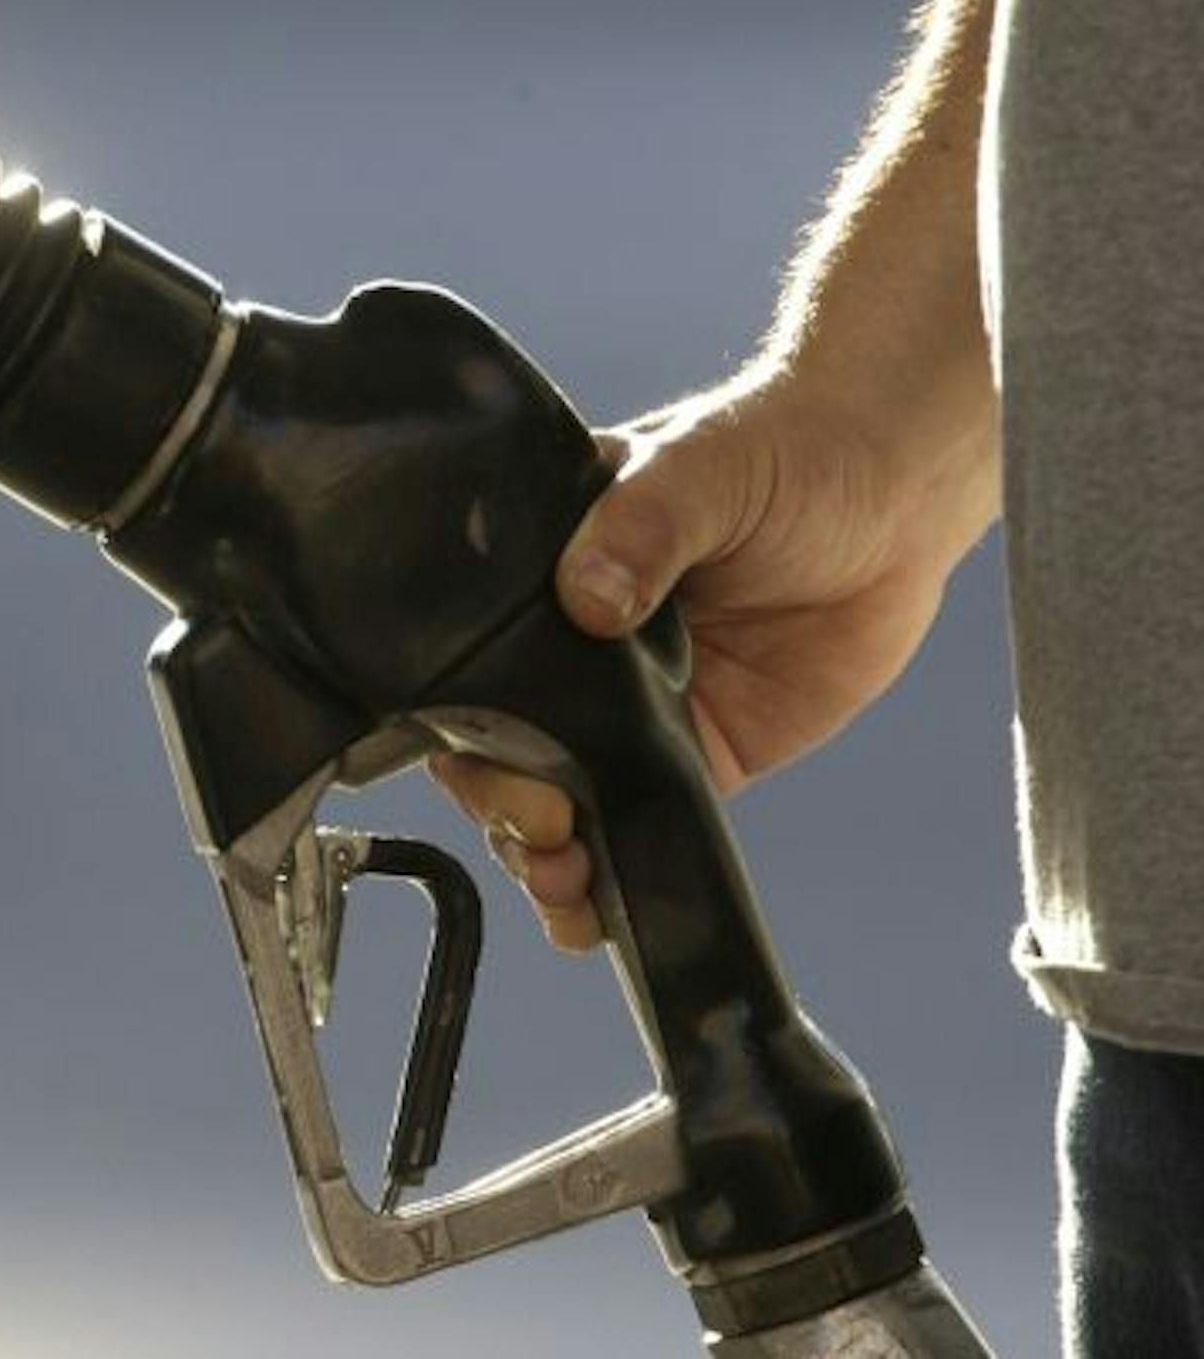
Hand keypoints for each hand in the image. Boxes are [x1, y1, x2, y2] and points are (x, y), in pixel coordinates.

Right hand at [430, 370, 989, 950]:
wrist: (897, 484)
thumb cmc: (781, 447)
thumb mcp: (700, 468)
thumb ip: (642, 528)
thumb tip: (587, 595)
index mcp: (540, 576)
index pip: (468, 665)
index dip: (465, 729)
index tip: (496, 766)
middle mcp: (570, 653)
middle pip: (503, 753)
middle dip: (507, 809)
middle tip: (546, 831)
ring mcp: (629, 710)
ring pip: (559, 804)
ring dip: (545, 860)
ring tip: (565, 886)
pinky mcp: (697, 754)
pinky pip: (640, 827)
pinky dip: (616, 881)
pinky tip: (597, 916)